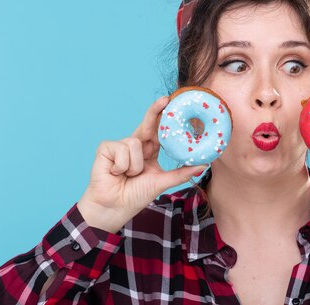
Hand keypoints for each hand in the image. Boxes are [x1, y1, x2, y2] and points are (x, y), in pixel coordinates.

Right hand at [77, 96, 206, 232]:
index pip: (159, 131)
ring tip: (128, 176)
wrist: (113, 208)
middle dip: (154, 112)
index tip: (174, 103)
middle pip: (147, 125)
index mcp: (149, 151)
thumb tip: (204, 165)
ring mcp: (120, 146)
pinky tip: (116, 173)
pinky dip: (122, 165)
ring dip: (135, 165)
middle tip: (165, 100)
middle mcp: (135, 145)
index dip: (165, 117)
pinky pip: (122, 149)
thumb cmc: (135, 196)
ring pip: (135, 142)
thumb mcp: (161, 182)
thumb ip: (181, 173)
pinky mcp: (106, 148)